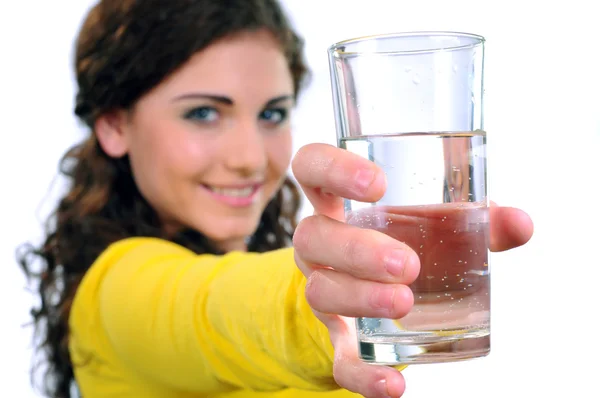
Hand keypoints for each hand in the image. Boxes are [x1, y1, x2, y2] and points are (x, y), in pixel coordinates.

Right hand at [291, 143, 533, 397]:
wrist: (374, 292)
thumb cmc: (404, 242)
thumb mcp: (432, 223)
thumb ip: (474, 219)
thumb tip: (520, 223)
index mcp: (338, 201)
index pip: (312, 167)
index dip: (332, 168)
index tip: (378, 185)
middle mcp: (320, 242)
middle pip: (311, 236)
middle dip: (357, 250)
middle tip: (408, 264)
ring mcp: (323, 287)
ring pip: (320, 292)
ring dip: (360, 299)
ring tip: (405, 303)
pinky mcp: (338, 335)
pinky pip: (339, 357)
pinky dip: (364, 375)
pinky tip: (395, 385)